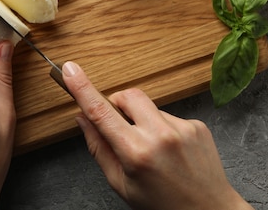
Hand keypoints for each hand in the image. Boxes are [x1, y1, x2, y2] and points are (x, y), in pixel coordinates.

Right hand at [61, 61, 253, 209]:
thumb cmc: (162, 205)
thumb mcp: (121, 184)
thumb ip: (98, 149)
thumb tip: (82, 119)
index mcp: (136, 153)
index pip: (101, 112)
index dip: (82, 88)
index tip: (70, 70)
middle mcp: (161, 136)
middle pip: (128, 96)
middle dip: (118, 105)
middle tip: (121, 128)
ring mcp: (182, 128)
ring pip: (149, 107)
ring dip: (143, 121)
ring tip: (153, 150)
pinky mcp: (197, 125)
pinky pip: (169, 116)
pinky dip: (163, 128)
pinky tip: (171, 151)